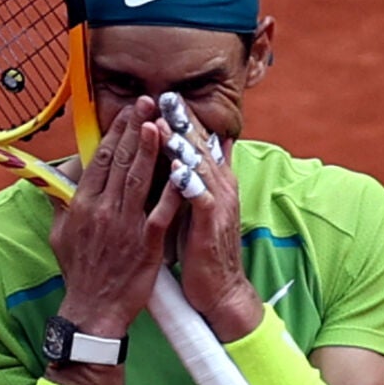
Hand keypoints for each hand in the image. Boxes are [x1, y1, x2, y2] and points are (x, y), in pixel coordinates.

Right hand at [49, 96, 182, 336]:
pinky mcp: (148, 243)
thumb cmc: (78, 271)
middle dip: (134, 128)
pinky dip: (173, 188)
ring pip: (140, 179)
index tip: (127, 111)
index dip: (115, 133)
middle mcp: (103, 210)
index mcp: (82, 205)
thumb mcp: (59, 234)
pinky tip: (183, 169)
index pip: (100, 160)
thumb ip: (62, 202)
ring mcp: (126, 225)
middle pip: (120, 161)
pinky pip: (163, 210)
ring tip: (159, 123)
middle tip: (148, 103)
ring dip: (151, 148)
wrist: (93, 310)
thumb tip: (61, 177)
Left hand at [158, 93, 262, 342]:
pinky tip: (177, 168)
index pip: (198, 140)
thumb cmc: (200, 246)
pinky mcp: (212, 224)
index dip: (182, 118)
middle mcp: (220, 185)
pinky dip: (190, 181)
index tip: (163, 95)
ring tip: (164, 123)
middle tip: (165, 95)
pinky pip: (201, 198)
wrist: (219, 289)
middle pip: (201, 145)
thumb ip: (189, 177)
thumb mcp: (194, 204)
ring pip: (200, 166)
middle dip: (183, 120)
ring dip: (182, 144)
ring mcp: (218, 203)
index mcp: (214, 179)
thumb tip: (183, 152)